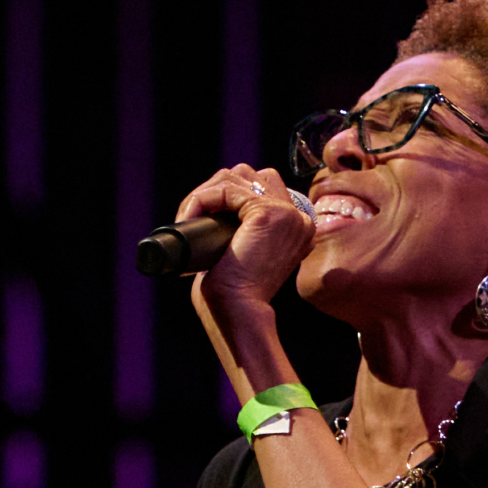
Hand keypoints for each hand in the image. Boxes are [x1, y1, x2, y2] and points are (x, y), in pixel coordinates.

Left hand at [176, 162, 312, 333]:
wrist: (237, 312)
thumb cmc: (233, 292)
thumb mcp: (245, 251)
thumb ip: (244, 227)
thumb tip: (215, 201)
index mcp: (296, 227)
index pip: (261, 186)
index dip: (226, 196)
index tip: (203, 220)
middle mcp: (298, 218)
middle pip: (250, 175)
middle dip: (216, 189)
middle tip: (193, 218)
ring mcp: (287, 214)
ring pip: (237, 176)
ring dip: (205, 193)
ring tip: (189, 219)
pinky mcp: (268, 213)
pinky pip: (226, 188)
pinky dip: (201, 199)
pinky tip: (190, 217)